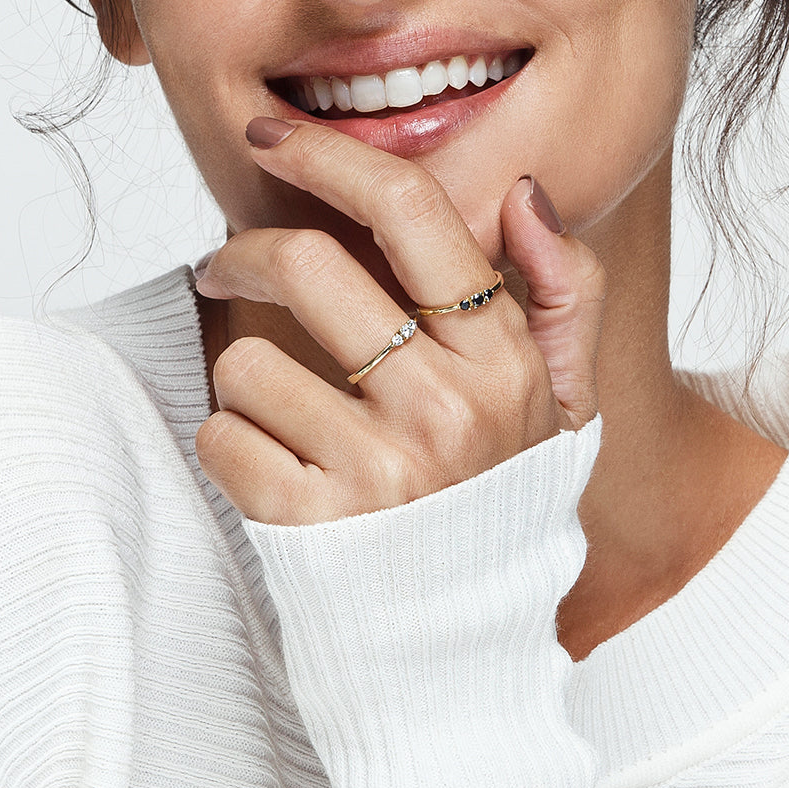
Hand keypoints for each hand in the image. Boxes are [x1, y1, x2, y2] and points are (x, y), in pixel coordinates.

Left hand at [193, 117, 604, 524]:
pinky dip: (231, 443)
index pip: (411, 212)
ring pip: (247, 358)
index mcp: (505, 359)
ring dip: (246, 375)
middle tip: (226, 267)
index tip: (270, 135)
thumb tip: (524, 192)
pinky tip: (278, 470)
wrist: (460, 652)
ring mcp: (381, 470)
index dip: (328, 155)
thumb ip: (566, 291)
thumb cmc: (502, 505)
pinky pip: (222, 436)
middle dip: (244, 252)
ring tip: (284, 410)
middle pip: (309, 265)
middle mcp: (448, 406)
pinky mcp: (311, 527)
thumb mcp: (565, 404)